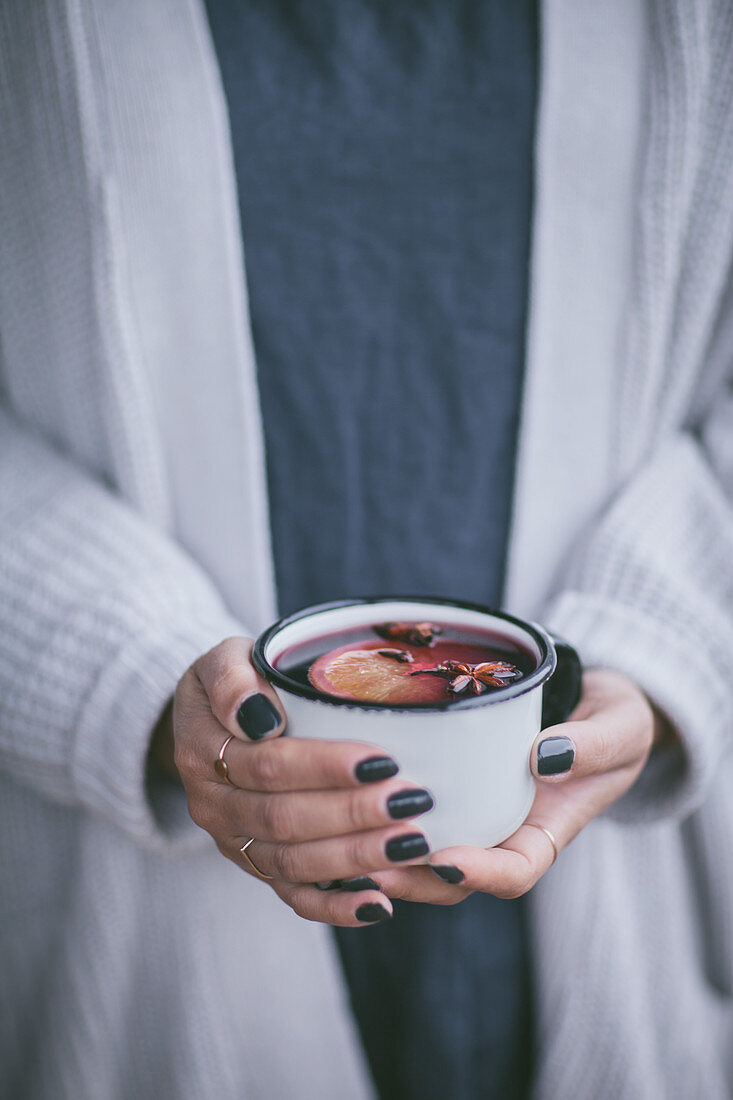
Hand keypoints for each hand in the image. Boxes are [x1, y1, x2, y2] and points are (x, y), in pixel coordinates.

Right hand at [169, 637, 434, 925]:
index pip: (268, 765)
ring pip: (293, 863)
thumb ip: (231, 680)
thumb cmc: (235, 681)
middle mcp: (214, 806)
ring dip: (356, 858)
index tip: (382, 760)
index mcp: (203, 752)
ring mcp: (235, 843)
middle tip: (412, 802)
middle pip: (284, 819)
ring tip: (412, 844)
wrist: (213, 720)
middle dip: (353, 814)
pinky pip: (294, 896)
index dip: (325, 766)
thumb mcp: (223, 660)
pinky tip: (380, 905)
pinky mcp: (257, 867)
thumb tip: (259, 716)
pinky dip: (335, 907)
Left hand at [369, 668, 668, 905]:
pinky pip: (410, 810)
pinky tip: (341, 797)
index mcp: (546, 830)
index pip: (514, 872)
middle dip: (411, 877)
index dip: (479, 875)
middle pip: (452, 876)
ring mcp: (471, 811)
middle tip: (372, 864)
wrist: (592, 701)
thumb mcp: (620, 727)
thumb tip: (543, 757)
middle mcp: (501, 830)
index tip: (447, 863)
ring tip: (344, 838)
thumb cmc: (613, 719)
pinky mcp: (446, 783)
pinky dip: (376, 812)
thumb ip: (592, 745)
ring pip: (421, 850)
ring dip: (382, 852)